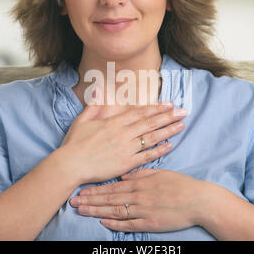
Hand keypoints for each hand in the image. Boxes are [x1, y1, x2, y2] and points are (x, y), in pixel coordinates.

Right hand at [59, 85, 187, 183]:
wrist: (70, 164)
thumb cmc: (74, 143)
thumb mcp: (82, 120)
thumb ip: (94, 105)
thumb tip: (99, 88)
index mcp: (114, 122)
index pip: (140, 112)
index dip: (155, 108)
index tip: (168, 104)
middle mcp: (123, 133)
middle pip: (150, 122)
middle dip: (168, 116)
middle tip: (183, 111)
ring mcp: (126, 149)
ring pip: (151, 137)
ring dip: (168, 130)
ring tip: (181, 125)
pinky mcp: (126, 164)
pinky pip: (146, 156)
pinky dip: (159, 150)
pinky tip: (170, 145)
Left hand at [69, 168, 210, 232]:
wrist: (198, 201)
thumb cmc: (180, 185)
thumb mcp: (160, 173)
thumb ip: (140, 173)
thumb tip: (124, 175)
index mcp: (140, 183)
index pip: (112, 187)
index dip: (96, 189)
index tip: (81, 190)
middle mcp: (138, 197)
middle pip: (109, 199)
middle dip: (90, 200)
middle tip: (73, 202)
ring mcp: (143, 211)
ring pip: (115, 211)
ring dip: (97, 211)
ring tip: (82, 211)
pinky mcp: (150, 223)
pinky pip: (129, 224)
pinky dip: (115, 223)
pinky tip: (103, 222)